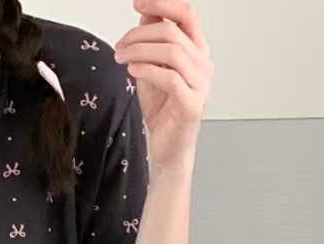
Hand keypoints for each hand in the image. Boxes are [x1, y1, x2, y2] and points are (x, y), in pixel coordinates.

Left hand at [114, 0, 213, 176]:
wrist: (167, 149)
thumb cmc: (162, 110)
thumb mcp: (152, 67)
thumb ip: (151, 41)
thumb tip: (145, 12)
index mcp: (197, 51)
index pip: (186, 13)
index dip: (162, 3)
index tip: (137, 2)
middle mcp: (203, 65)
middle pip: (172, 31)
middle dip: (139, 34)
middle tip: (119, 45)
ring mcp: (200, 84)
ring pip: (171, 51)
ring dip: (139, 51)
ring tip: (121, 58)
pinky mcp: (191, 104)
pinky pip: (169, 77)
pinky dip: (146, 69)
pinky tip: (131, 71)